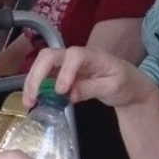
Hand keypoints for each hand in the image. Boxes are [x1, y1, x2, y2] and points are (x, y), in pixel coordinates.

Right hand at [23, 46, 156, 110]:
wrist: (129, 84)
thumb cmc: (125, 83)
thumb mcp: (113, 88)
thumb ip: (91, 89)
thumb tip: (69, 94)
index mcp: (93, 56)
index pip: (75, 56)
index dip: (65, 71)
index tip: (60, 91)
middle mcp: (76, 56)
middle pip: (49, 56)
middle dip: (37, 75)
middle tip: (32, 98)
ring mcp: (67, 63)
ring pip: (42, 64)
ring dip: (31, 82)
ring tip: (29, 102)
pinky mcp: (62, 73)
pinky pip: (44, 75)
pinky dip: (36, 86)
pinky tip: (33, 100)